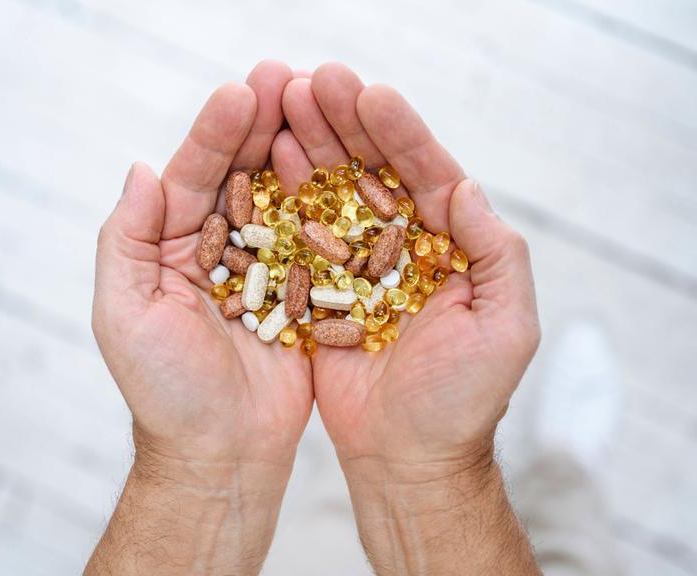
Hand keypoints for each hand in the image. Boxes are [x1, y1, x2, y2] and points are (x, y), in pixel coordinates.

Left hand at [88, 61, 310, 574]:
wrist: (221, 452)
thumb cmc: (166, 391)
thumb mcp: (125, 314)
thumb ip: (125, 240)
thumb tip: (141, 170)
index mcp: (170, 246)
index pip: (191, 175)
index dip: (214, 133)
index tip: (243, 93)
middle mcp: (218, 247)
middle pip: (240, 173)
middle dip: (262, 125)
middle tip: (289, 77)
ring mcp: (263, 266)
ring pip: (283, 197)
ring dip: (299, 150)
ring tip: (322, 105)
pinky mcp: (303, 291)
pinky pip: (317, 240)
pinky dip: (331, 204)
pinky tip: (350, 167)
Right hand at [271, 63, 540, 574]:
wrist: (409, 457)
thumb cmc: (464, 401)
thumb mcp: (506, 329)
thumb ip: (498, 255)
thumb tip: (466, 189)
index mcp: (450, 246)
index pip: (428, 176)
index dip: (401, 135)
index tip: (370, 95)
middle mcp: (402, 247)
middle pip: (373, 172)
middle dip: (346, 124)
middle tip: (313, 80)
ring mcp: (357, 265)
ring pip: (332, 194)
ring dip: (312, 147)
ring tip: (284, 103)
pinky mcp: (320, 289)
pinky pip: (301, 237)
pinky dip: (285, 200)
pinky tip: (268, 161)